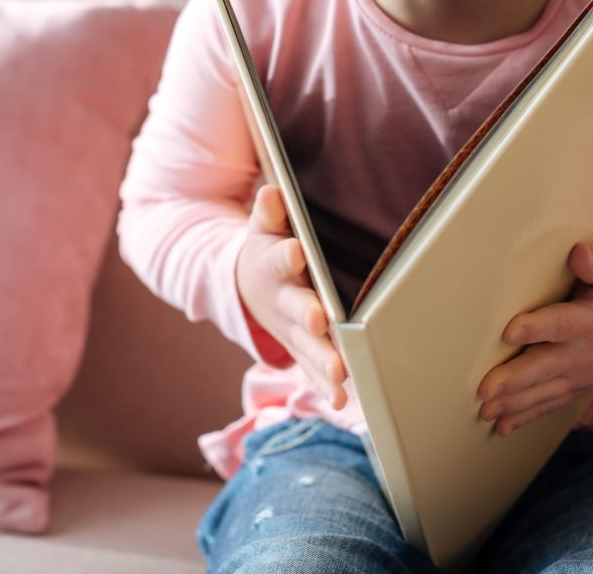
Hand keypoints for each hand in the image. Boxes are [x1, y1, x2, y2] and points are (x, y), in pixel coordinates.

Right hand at [235, 184, 347, 408]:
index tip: (295, 251)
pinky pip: (313, 369)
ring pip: (308, 345)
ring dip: (322, 359)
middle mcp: (283, 300)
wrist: (249, 288)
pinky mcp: (302, 348)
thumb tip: (273, 193)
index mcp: (273, 265)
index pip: (279, 259)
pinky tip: (342, 398)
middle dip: (307, 315)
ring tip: (338, 372)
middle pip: (296, 308)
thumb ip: (269, 213)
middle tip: (318, 320)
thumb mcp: (263, 228)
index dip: (286, 256)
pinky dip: (325, 385)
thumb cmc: (269, 250)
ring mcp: (292, 328)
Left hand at [476, 243, 592, 435]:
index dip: (537, 328)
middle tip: (484, 389)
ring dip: (513, 404)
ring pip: (544, 392)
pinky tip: (501, 427)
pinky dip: (525, 417)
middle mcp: (586, 354)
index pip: (563, 324)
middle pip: (546, 366)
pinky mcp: (574, 387)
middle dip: (515, 379)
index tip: (509, 330)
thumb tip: (578, 255)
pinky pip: (549, 405)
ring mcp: (580, 375)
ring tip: (485, 411)